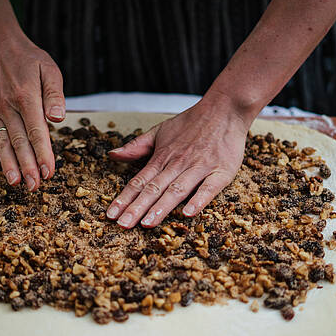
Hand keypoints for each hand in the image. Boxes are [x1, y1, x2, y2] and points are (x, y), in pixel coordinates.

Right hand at [0, 36, 64, 190]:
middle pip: (19, 141)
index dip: (43, 153)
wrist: (4, 51)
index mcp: (26, 97)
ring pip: (3, 143)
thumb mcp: (50, 71)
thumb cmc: (33, 62)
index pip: (36, 131)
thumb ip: (55, 95)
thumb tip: (58, 117)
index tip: (49, 172)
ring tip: (15, 183)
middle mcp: (9, 107)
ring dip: (8, 165)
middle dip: (27, 166)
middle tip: (34, 186)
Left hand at [106, 93, 251, 227]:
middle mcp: (178, 163)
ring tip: (147, 223)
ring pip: (177, 190)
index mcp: (162, 157)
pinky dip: (199, 200)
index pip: (139, 181)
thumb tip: (112, 155)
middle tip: (123, 225)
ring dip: (162, 207)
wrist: (224, 109)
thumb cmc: (192, 122)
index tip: (111, 215)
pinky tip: (188, 213)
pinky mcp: (221, 171)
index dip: (124, 199)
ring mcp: (200, 167)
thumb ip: (137, 146)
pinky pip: (209, 188)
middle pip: (154, 189)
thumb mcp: (160, 130)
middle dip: (137, 208)